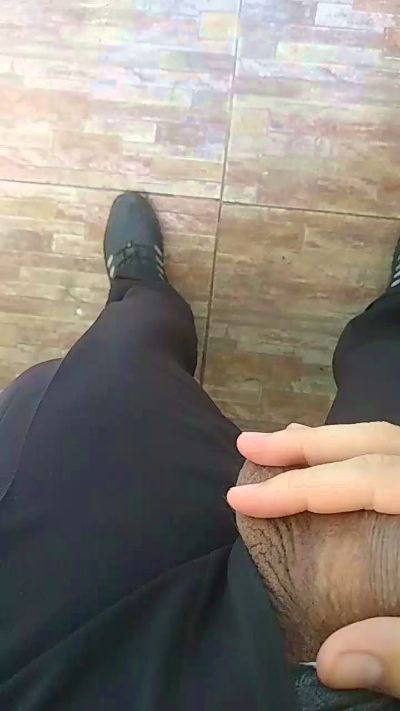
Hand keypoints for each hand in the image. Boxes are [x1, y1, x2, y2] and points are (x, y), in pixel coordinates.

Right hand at [227, 421, 399, 698]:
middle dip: (306, 444)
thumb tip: (327, 662)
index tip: (242, 498)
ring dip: (332, 442)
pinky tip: (339, 466)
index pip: (368, 482)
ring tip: (282, 445)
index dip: (300, 489)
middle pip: (376, 442)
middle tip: (247, 445)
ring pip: (391, 441)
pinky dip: (361, 455)